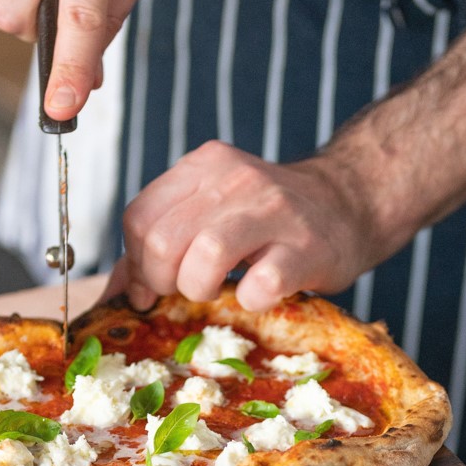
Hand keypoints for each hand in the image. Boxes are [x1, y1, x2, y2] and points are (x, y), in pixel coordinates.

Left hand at [112, 141, 383, 312]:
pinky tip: (257, 293)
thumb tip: (116, 293)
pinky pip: (260, 285)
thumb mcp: (213, 208)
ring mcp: (274, 210)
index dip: (136, 262)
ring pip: (205, 256)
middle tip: (185, 291)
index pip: (139, 217)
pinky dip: (249, 300)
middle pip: (163, 240)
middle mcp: (236, 178)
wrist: (349, 202)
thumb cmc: (270, 216)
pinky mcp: (306, 248)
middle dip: (163, 282)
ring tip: (216, 291)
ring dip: (198, 289)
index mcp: (204, 165)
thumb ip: (162, 239)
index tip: (152, 287)